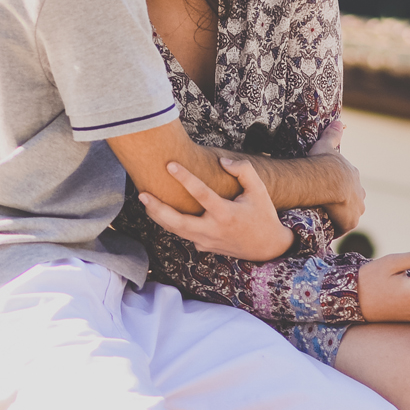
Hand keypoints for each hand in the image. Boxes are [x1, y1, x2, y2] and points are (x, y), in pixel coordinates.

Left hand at [138, 157, 294, 261]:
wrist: (267, 248)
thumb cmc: (262, 215)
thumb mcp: (260, 191)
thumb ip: (244, 171)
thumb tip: (222, 161)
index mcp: (226, 214)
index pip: (202, 194)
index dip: (185, 178)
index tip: (170, 164)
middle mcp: (213, 230)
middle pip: (178, 222)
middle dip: (158, 209)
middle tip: (142, 193)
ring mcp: (206, 241)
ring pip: (175, 230)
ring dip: (158, 215)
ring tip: (144, 199)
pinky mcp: (202, 246)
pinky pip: (182, 233)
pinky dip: (170, 222)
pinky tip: (160, 210)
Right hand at [308, 120, 364, 233]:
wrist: (326, 180)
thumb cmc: (323, 163)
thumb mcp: (327, 146)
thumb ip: (333, 135)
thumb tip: (339, 121)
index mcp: (353, 176)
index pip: (350, 183)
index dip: (341, 186)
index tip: (330, 189)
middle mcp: (359, 193)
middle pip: (354, 200)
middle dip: (344, 203)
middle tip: (327, 205)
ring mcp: (356, 209)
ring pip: (349, 215)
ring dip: (340, 217)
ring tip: (325, 219)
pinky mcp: (350, 222)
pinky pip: (342, 228)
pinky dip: (335, 229)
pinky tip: (324, 229)